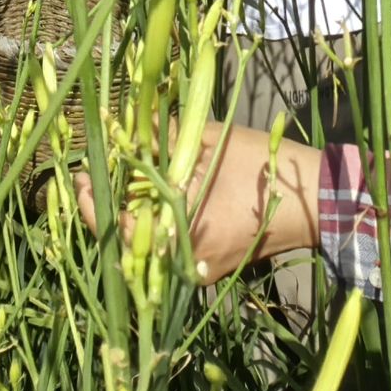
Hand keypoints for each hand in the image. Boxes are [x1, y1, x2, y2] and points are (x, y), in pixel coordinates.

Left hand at [75, 122, 323, 284]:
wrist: (314, 203)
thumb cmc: (264, 169)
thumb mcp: (214, 141)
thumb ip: (169, 134)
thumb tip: (131, 122)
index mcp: (181, 231)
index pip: (117, 224)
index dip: (92, 199)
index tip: (77, 176)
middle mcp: (183, 260)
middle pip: (126, 239)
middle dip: (106, 206)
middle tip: (89, 179)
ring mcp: (195, 268)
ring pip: (145, 246)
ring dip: (127, 217)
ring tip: (112, 188)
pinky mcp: (207, 267)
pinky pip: (166, 250)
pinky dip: (152, 227)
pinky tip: (145, 203)